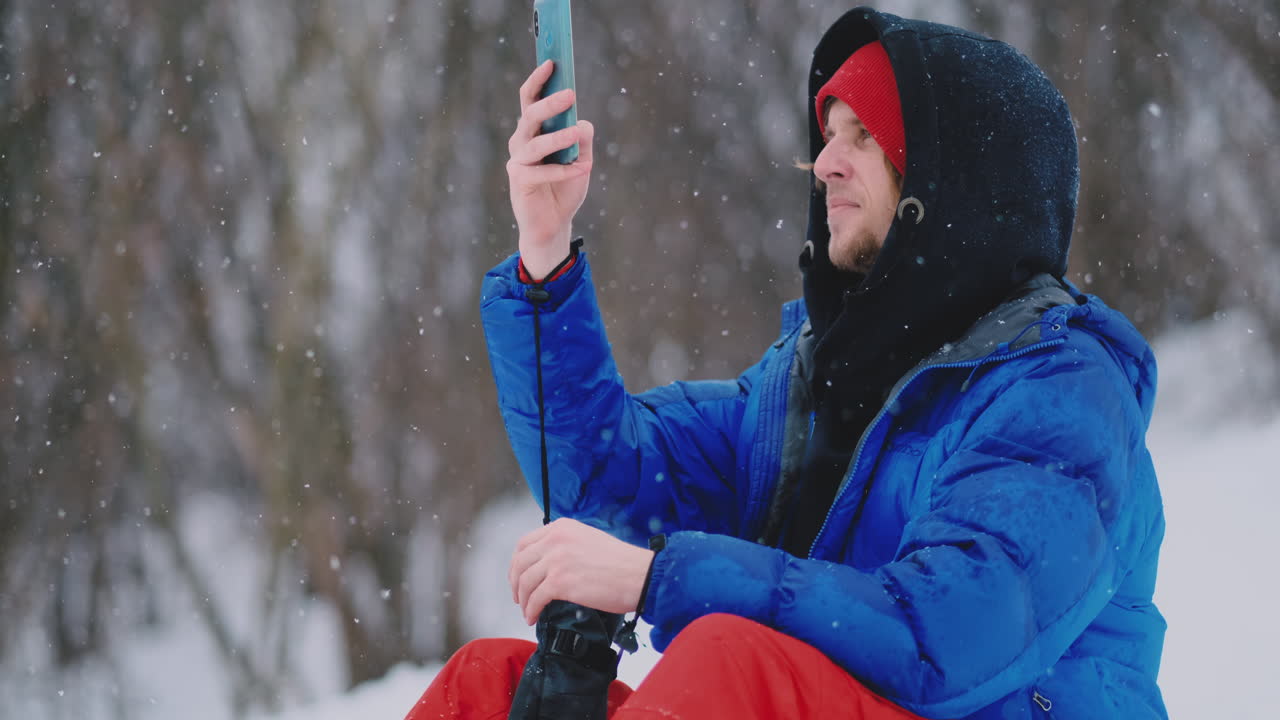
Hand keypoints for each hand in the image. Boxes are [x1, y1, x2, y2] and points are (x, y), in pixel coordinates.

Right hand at [507, 60, 595, 279]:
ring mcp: (518, 161)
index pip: (531, 99)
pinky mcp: (519, 181)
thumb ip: (582, 140)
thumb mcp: (581, 160)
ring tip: (578, 133)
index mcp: (535, 131)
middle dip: (550, 103)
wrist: (554, 224)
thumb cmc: (565, 188)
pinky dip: (560, 171)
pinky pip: (539, 172)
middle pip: (531, 116)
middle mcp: (522, 142)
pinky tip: (577, 171)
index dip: (539, 80)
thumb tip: (583, 122)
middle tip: (570, 94)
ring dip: (558, 137)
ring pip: (535, 143)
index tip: (552, 62)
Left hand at [509, 518, 652, 625]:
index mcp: (561, 528)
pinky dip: (531, 611)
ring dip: (523, 601)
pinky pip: (535, 599)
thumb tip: (548, 564)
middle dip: (516, 584)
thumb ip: (566, 545)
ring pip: (525, 582)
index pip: (524, 543)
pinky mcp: (560, 582)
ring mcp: (556, 560)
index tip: (518, 576)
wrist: (638, 574)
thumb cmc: (620, 562)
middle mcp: (555, 540)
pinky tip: (533, 617)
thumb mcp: (588, 539)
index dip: (517, 563)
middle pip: (520, 563)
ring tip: (528, 611)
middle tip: (519, 598)